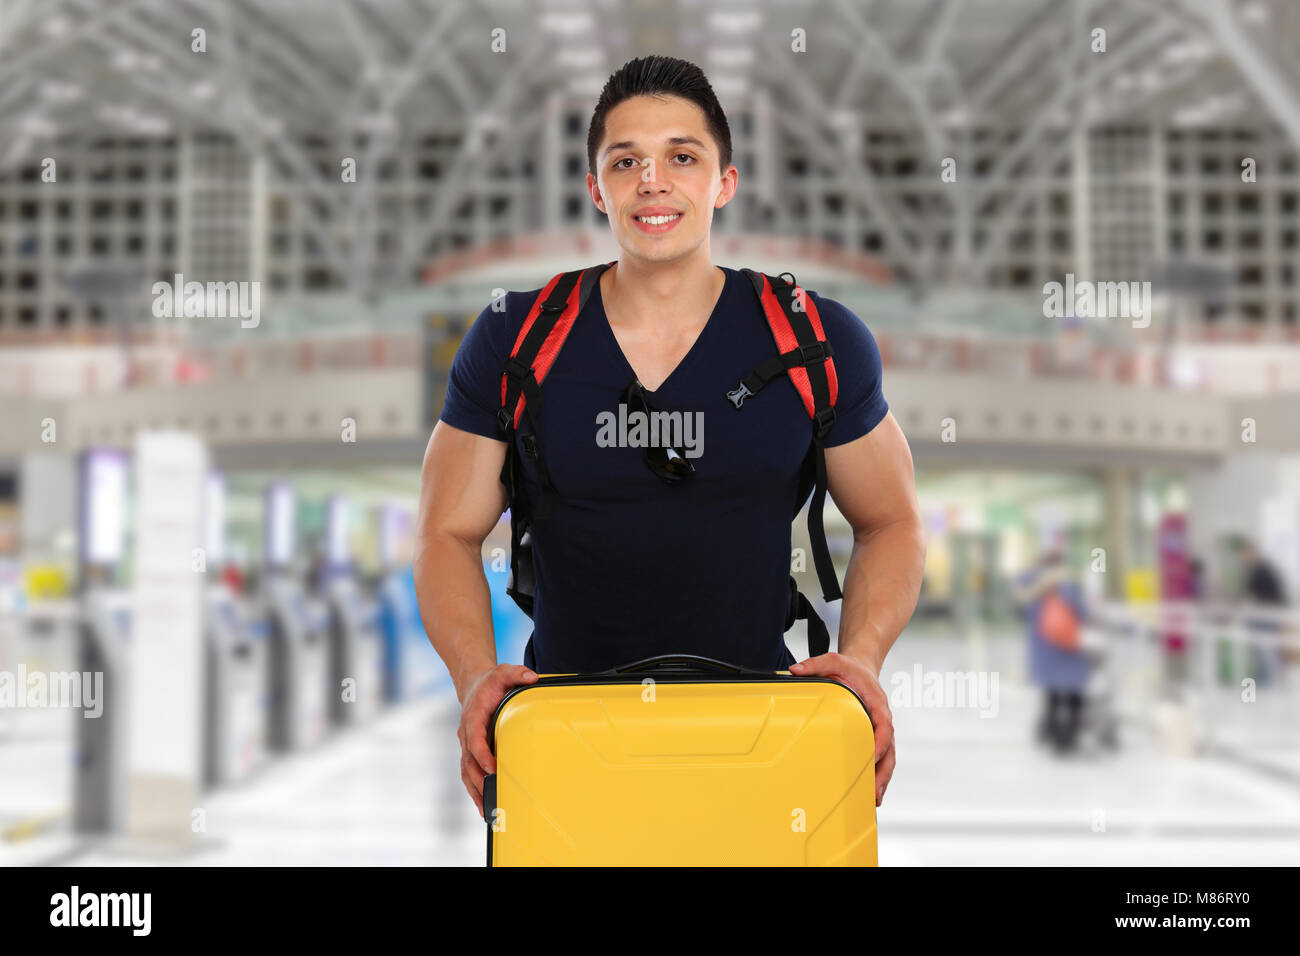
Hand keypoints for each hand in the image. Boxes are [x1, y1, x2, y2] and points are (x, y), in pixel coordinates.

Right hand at [457, 663, 537, 816]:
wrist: (473, 685)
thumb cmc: (490, 683)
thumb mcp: (503, 672)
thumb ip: (517, 673)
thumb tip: (533, 677)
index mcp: (473, 716)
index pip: (474, 739)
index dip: (481, 754)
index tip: (492, 768)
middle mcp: (466, 733)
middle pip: (468, 761)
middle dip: (478, 780)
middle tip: (492, 796)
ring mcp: (466, 743)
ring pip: (466, 771)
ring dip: (474, 790)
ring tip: (486, 809)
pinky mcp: (469, 751)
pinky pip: (468, 772)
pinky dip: (474, 789)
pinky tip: (483, 804)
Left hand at [789, 652, 894, 807]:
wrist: (862, 668)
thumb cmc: (850, 668)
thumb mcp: (833, 660)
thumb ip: (815, 665)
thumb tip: (794, 670)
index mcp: (877, 704)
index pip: (884, 726)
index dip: (881, 743)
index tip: (874, 757)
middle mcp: (882, 720)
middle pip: (890, 750)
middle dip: (883, 772)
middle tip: (874, 792)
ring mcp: (880, 731)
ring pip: (887, 759)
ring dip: (882, 780)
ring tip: (873, 800)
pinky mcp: (874, 737)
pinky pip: (880, 759)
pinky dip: (877, 775)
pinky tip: (868, 793)